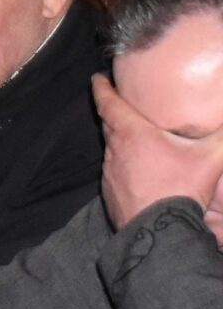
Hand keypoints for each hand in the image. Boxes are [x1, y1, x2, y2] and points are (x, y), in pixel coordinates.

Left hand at [96, 73, 222, 234]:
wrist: (161, 231)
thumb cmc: (181, 189)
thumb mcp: (211, 158)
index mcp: (132, 134)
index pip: (108, 103)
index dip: (102, 87)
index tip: (97, 77)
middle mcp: (114, 150)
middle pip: (109, 125)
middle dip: (114, 112)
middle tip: (123, 104)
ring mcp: (109, 173)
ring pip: (112, 150)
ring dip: (121, 142)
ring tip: (137, 138)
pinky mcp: (110, 193)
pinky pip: (115, 173)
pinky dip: (124, 166)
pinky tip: (140, 171)